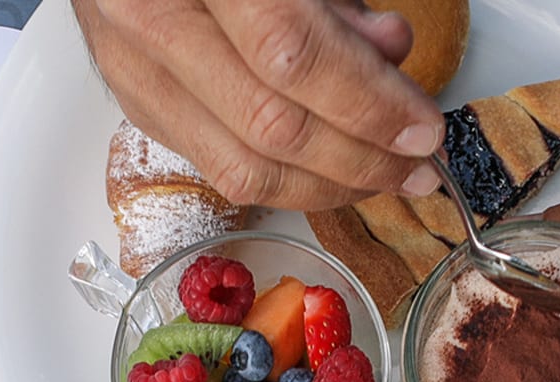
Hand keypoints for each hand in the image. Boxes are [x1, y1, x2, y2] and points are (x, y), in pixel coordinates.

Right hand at [71, 0, 445, 209]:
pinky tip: (333, 171)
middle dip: (360, 158)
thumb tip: (391, 51)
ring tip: (386, 175)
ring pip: (244, 169)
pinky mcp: (139, 108)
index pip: (289, 55)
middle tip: (417, 163)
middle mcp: (149, 22)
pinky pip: (223, 171)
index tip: (422, 128)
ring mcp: (136, 73)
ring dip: (330, 186)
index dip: (366, 102)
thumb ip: (333, 1)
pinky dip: (289, 181)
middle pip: (271, 126)